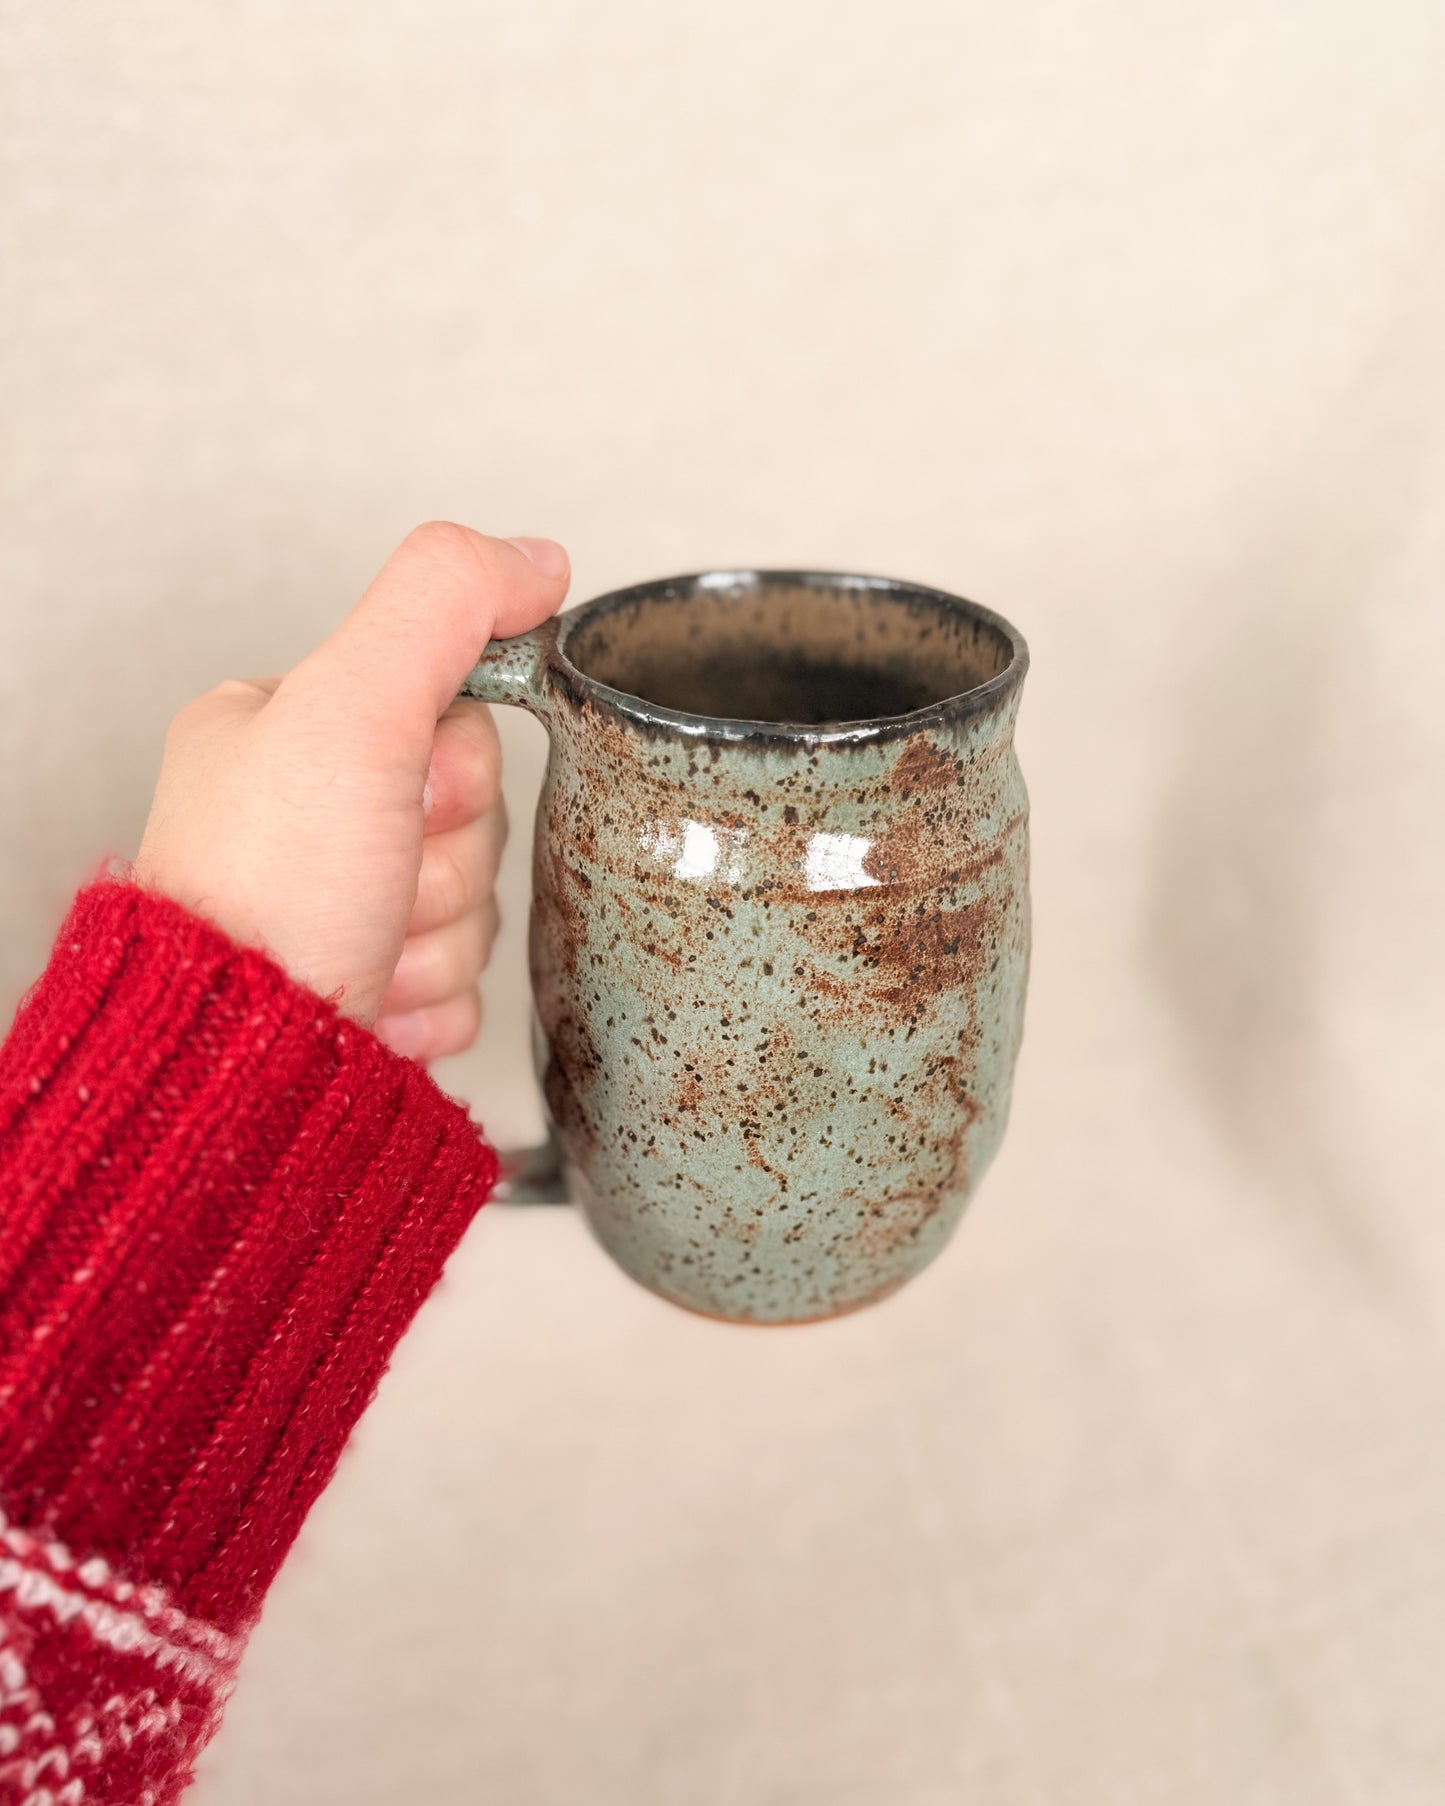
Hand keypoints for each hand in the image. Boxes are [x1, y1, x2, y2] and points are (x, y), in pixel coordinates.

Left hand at [134, 522, 569, 1059]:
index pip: (450, 712)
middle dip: (446, 862)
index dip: (456, 762)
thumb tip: (536, 559)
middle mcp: (303, 820)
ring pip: (474, 903)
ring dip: (441, 937)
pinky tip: (377, 998)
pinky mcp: (369, 991)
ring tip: (369, 949)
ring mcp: (336, 910)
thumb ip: (444, 605)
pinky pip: (467, 980)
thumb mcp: (351, 708)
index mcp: (282, 735)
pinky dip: (435, 996)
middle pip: (471, 814)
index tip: (408, 790)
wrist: (245, 1072)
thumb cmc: (268, 898)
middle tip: (381, 879)